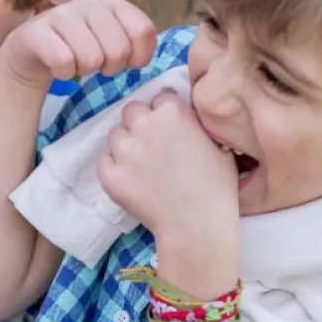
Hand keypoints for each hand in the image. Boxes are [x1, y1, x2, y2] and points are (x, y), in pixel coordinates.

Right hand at [0, 0, 156, 92]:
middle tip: (96, 65)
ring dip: (83, 70)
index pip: (142, 31)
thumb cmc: (77, 48)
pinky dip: (63, 73)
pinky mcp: (36, 31)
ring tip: (75, 63)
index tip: (127, 63)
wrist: (32, 52)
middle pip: (118, 51)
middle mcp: (87, 2)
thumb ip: (133, 41)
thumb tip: (142, 59)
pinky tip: (57, 66)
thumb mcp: (110, 41)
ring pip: (91, 58)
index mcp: (111, 3)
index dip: (138, 56)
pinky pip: (64, 62)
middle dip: (109, 67)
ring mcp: (60, 15)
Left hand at [97, 91, 239, 290]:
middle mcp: (144, 123)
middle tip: (152, 146)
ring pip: (115, 136)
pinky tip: (130, 182)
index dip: (164, 114)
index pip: (159, 98)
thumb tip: (186, 120)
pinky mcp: (109, 174)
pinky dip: (113, 170)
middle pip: (131, 111)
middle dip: (140, 124)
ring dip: (125, 146)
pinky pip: (104, 163)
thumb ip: (196, 123)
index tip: (170, 130)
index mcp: (172, 110)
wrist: (197, 223)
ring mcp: (124, 149)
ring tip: (141, 167)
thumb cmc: (216, 186)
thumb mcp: (217, 142)